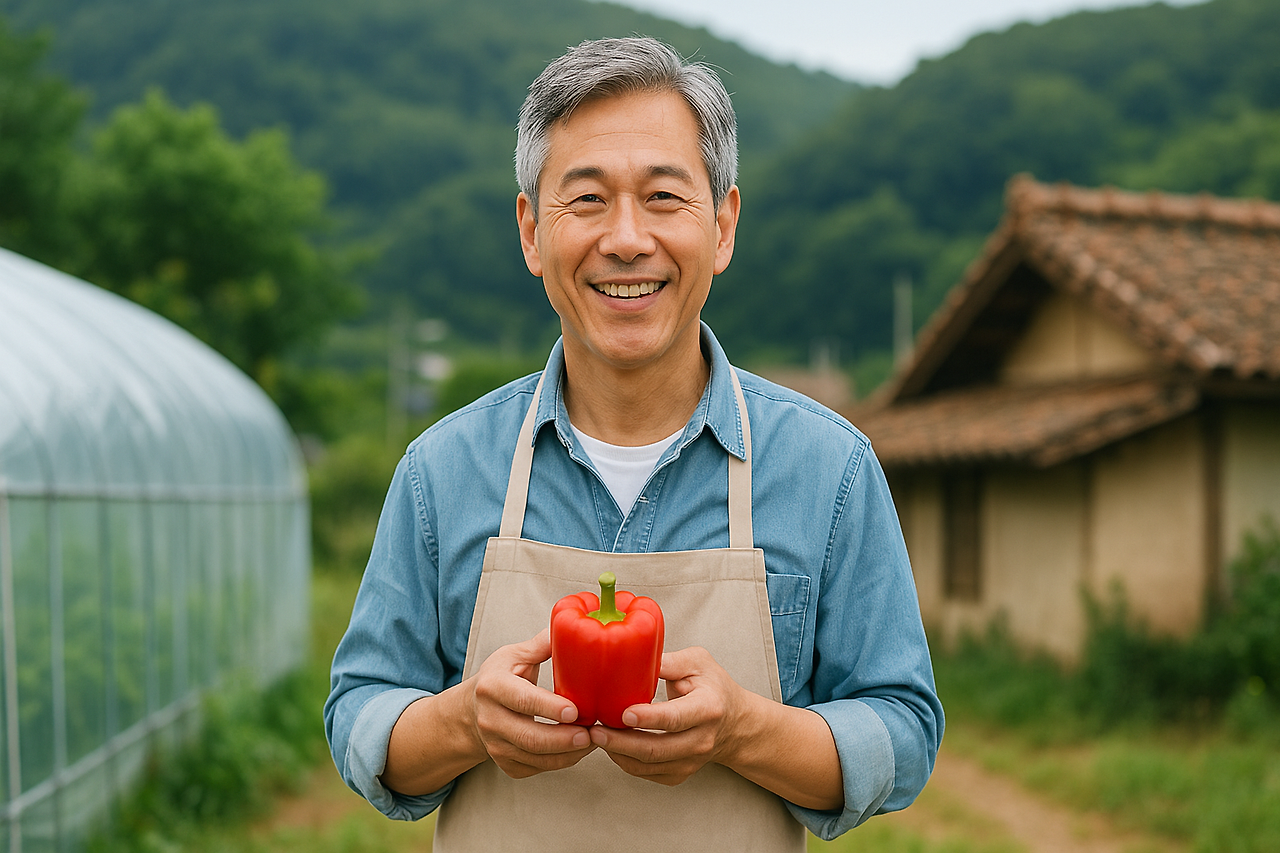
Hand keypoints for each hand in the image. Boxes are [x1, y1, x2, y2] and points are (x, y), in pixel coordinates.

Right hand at [468, 628, 596, 778]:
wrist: (472, 711)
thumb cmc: (500, 678)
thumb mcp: (514, 655)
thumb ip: (542, 644)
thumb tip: (572, 625)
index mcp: (492, 687)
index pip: (523, 700)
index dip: (549, 707)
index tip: (575, 710)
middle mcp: (489, 720)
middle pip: (529, 737)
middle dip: (563, 738)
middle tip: (591, 733)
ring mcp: (495, 746)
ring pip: (534, 757)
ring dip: (567, 753)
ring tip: (592, 741)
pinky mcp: (504, 764)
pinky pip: (535, 768)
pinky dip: (560, 762)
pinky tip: (578, 750)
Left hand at [587, 646, 751, 785]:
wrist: (734, 723)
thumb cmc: (713, 686)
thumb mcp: (698, 663)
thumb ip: (668, 661)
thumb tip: (632, 654)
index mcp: (708, 709)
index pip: (675, 718)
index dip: (648, 718)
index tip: (623, 713)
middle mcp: (701, 740)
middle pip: (656, 749)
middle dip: (621, 742)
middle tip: (594, 730)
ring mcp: (691, 761)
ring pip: (648, 765)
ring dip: (617, 753)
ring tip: (596, 736)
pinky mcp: (680, 773)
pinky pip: (646, 773)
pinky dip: (624, 761)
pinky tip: (611, 746)